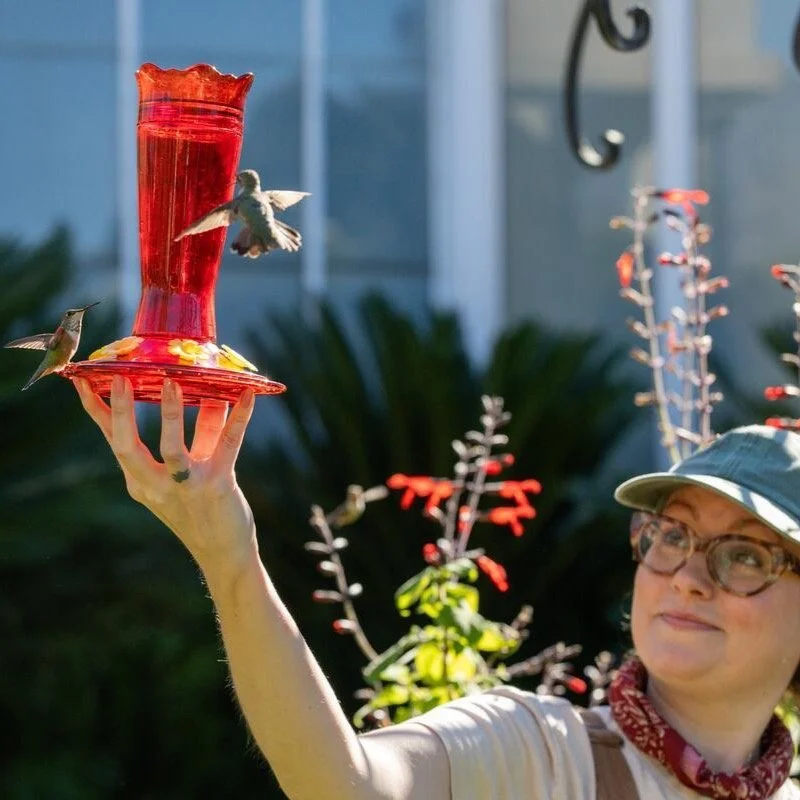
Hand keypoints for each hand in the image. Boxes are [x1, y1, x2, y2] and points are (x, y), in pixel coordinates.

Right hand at [74, 375, 257, 575]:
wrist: (224, 554)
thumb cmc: (204, 508)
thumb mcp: (193, 469)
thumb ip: (201, 431)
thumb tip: (208, 391)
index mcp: (141, 481)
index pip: (114, 442)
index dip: (98, 412)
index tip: (84, 381)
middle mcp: (156, 486)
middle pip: (127, 448)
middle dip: (121, 413)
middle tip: (120, 378)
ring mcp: (186, 487)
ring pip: (171, 450)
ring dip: (171, 415)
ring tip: (172, 383)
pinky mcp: (217, 486)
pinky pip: (227, 446)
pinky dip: (238, 418)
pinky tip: (246, 395)